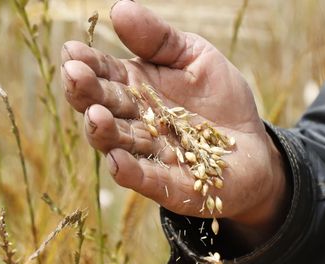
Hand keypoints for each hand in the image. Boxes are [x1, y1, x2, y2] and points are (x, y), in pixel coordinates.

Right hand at [61, 0, 288, 246]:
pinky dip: (131, 172)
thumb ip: (158, 38)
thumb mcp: (195, 57)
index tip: (72, 51)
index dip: (87, 63)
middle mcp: (135, 121)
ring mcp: (150, 155)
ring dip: (104, 132)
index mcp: (135, 87)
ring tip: (95, 115)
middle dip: (86, 93)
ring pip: (119, 144)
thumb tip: (119, 8)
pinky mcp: (170, 185)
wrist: (253, 147)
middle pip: (104, 107)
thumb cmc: (220, 98)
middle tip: (74, 76)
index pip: (104, 73)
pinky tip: (117, 161)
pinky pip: (147, 179)